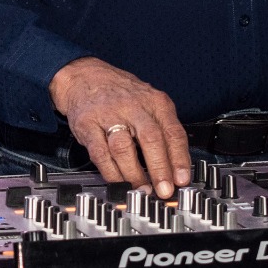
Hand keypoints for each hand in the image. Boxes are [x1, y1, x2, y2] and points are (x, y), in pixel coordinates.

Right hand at [47, 57, 191, 197]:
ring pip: (124, 147)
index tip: (182, 179)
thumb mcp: (150, 103)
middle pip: (150, 139)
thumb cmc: (122, 94)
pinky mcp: (88, 125)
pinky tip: (119, 182)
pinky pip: (100, 153)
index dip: (179, 158)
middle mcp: (133, 107)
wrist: (85, 76)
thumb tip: (176, 168)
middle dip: (159, 168)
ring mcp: (109, 115)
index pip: (173, 132)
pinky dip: (111, 172)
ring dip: (134, 174)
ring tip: (142, 190)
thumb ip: (163, 130)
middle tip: (164, 190)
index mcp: (155, 102)